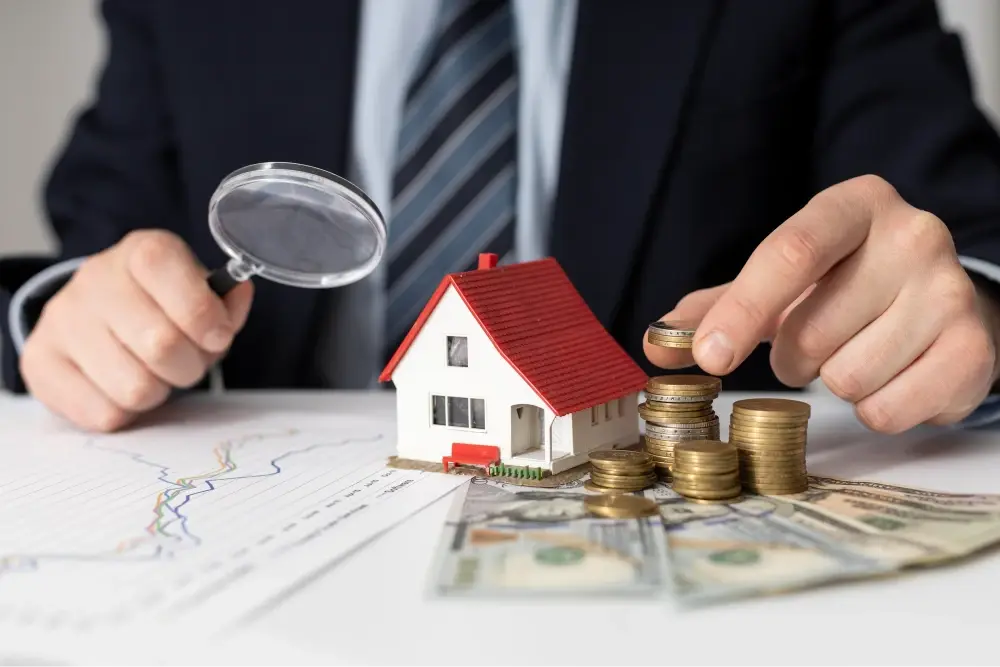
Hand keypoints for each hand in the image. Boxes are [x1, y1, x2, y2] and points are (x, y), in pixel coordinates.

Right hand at [20, 230, 253, 431]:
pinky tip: (122, 387)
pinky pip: (103, 413)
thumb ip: (226, 304)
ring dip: (158, 392)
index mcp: (142, 253)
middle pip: (161, 345)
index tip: (217, 336)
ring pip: (134, 388)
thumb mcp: (201, 296)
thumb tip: (238, 295)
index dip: (203, 314)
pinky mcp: (40, 362)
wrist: (98, 317)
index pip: (165, 268)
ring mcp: (62, 320)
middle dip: (190, 367)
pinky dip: (126, 412)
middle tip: (186, 363)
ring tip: (153, 373)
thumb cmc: (164, 309)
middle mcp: (96, 279)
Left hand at [644, 175, 999, 433]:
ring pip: (846, 378)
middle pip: (809, 332)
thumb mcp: (782, 282)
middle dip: (793, 357)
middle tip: (815, 344)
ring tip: (857, 353)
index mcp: (854, 205)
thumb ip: (716, 308)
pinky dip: (874, 409)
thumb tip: (655, 341)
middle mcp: (913, 235)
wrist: (943, 304)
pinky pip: (887, 410)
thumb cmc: (846, 288)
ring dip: (834, 383)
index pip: (789, 253)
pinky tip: (892, 377)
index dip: (741, 311)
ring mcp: (950, 290)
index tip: (708, 357)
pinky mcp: (974, 349)